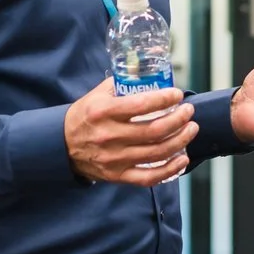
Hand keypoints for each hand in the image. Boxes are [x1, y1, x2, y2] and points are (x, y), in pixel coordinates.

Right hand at [64, 77, 196, 185]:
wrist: (61, 145)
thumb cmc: (84, 117)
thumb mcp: (96, 95)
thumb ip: (121, 85)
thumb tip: (149, 76)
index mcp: (103, 112)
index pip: (141, 105)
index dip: (165, 99)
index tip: (177, 94)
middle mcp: (109, 136)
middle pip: (154, 130)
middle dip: (179, 119)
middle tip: (189, 112)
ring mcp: (114, 159)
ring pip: (156, 153)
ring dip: (180, 140)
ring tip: (191, 129)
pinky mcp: (117, 176)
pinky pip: (148, 178)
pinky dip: (169, 170)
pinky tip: (182, 159)